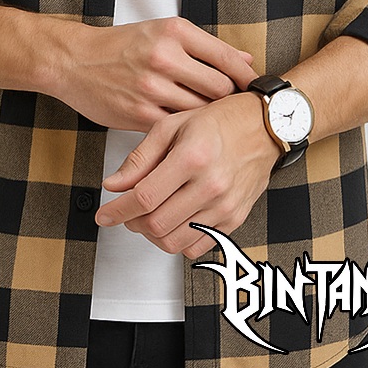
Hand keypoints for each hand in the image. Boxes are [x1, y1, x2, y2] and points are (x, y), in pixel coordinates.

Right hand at [47, 16, 254, 132]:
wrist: (75, 61)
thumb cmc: (122, 46)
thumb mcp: (163, 32)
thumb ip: (205, 47)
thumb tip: (247, 61)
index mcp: (174, 32)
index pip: (226, 58)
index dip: (246, 77)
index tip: (254, 87)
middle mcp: (164, 57)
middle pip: (219, 88)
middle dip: (228, 100)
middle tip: (231, 107)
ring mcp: (152, 87)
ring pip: (200, 111)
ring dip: (207, 118)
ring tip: (210, 119)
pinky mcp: (140, 114)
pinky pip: (177, 127)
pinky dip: (184, 130)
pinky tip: (185, 128)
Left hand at [94, 90, 280, 258]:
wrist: (264, 126)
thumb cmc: (219, 121)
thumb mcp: (172, 125)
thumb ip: (140, 158)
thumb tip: (113, 185)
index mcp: (192, 157)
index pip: (144, 197)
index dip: (117, 210)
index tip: (104, 215)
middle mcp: (211, 185)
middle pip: (156, 224)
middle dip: (132, 222)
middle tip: (127, 210)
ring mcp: (225, 205)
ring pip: (174, 242)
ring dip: (152, 235)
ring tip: (148, 215)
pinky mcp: (235, 218)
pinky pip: (197, 247)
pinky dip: (177, 241)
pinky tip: (173, 221)